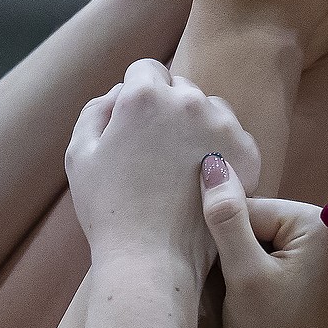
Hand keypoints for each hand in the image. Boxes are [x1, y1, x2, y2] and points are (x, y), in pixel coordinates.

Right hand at [65, 58, 257, 276]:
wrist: (152, 257)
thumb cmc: (110, 208)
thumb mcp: (80, 153)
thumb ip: (97, 109)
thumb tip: (121, 91)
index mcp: (147, 96)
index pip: (145, 70)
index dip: (135, 96)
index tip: (134, 124)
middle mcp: (190, 101)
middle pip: (180, 88)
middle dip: (167, 108)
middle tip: (156, 150)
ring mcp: (223, 125)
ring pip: (210, 108)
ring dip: (197, 125)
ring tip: (180, 166)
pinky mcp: (247, 152)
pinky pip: (233, 135)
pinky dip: (221, 150)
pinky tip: (202, 178)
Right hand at [201, 158, 327, 327]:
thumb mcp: (244, 275)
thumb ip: (226, 217)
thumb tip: (212, 163)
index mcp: (326, 224)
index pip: (253, 209)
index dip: (226, 240)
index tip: (224, 272)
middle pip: (264, 222)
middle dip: (242, 250)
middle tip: (241, 289)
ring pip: (272, 241)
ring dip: (253, 263)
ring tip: (255, 299)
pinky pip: (288, 258)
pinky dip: (269, 275)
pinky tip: (267, 301)